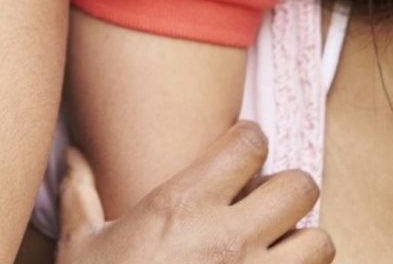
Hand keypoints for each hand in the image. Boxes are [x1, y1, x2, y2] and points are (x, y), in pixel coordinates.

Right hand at [57, 121, 332, 262]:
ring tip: (278, 250)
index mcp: (184, 206)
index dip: (248, 143)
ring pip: (321, 243)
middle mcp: (229, 238)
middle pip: (300, 186)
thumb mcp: (81, 245)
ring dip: (303, 244)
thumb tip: (72, 155)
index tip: (239, 157)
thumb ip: (80, 195)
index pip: (250, 144)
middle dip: (287, 191)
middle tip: (264, 205)